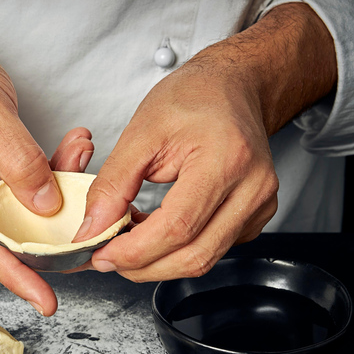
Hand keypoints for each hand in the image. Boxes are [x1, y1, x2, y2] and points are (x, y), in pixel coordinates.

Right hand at [0, 36, 94, 315]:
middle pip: (4, 231)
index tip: (46, 300)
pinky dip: (44, 174)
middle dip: (50, 225)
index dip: (16, 276)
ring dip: (53, 190)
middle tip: (91, 219)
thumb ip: (19, 160)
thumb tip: (46, 204)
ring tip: (80, 156)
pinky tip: (68, 153)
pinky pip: (16, 189)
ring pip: (16, 210)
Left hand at [74, 3, 335, 281]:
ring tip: (127, 241)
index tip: (101, 253)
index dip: (135, 251)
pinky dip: (178, 250)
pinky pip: (214, 249)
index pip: (177, 227)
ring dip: (159, 262)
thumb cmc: (192, 98)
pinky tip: (155, 233)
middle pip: (194, 255)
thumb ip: (113, 184)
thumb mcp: (141, 133)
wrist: (231, 87)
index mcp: (226, 160)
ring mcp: (260, 205)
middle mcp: (253, 188)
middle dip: (144, 266)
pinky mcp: (257, 215)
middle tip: (107, 257)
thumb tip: (93, 228)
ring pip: (205, 258)